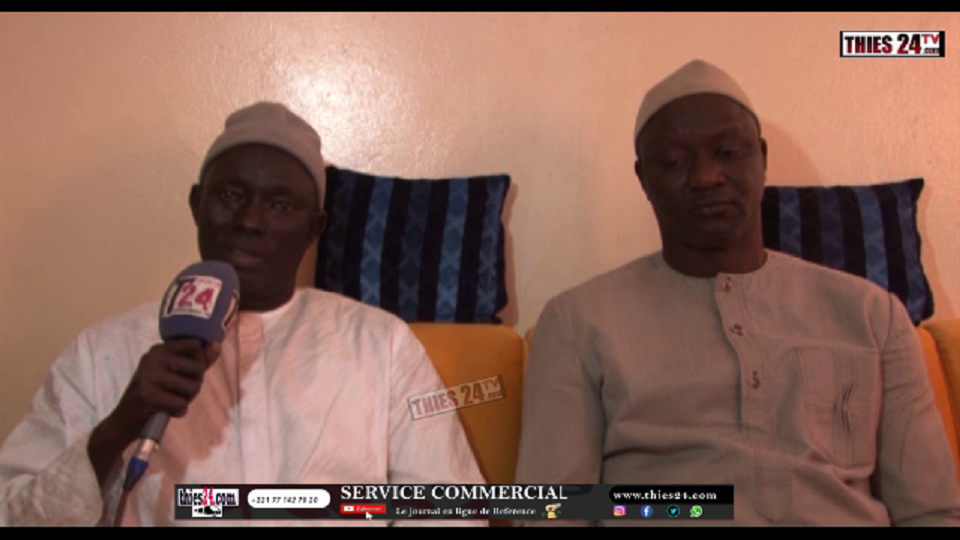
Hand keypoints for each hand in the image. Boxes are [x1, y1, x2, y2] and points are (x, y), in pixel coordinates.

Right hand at [88, 339, 219, 486]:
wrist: (123, 422)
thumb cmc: (154, 396)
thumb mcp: (175, 375)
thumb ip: (197, 360)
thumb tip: (218, 345)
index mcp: (159, 349)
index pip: (195, 345)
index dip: (199, 363)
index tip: (186, 374)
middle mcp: (152, 357)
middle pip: (198, 368)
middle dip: (194, 386)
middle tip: (176, 393)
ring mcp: (148, 375)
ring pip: (192, 387)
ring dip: (186, 400)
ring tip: (169, 402)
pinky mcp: (146, 394)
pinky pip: (181, 404)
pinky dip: (177, 412)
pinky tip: (163, 411)